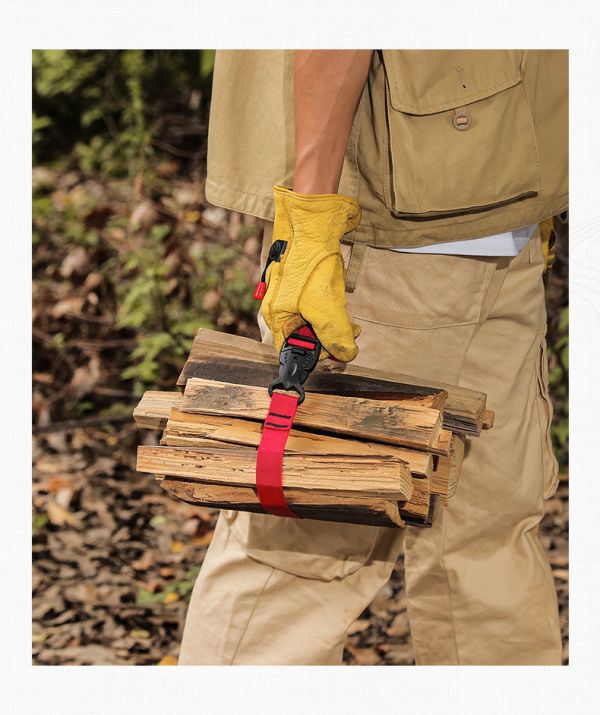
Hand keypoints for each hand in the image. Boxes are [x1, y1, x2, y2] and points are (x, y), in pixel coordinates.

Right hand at [259, 185, 361, 361]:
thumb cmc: (311, 261)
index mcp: (276, 317)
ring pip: (315, 326)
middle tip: (351, 342)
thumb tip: (346, 355)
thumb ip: (335, 334)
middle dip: (330, 343)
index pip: (293, 351)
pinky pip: (319, 310)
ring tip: (354, 328)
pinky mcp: (305, 288)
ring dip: (336, 330)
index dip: (317, 358)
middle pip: (305, 340)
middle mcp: (281, 310)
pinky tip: (346, 313)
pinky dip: (334, 315)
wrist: (315, 223)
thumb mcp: (325, 305)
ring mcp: (292, 298)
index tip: (339, 358)